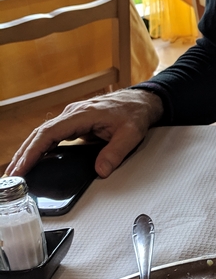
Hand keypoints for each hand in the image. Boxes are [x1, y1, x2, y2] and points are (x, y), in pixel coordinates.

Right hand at [7, 89, 164, 179]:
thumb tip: (101, 171)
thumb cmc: (134, 113)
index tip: (22, 167)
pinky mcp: (74, 124)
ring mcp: (71, 118)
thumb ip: (116, 153)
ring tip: (17, 172)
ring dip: (28, 152)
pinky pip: (51, 136)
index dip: (33, 151)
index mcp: (82, 114)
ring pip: (43, 135)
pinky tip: (32, 161)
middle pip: (40, 134)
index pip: (49, 133)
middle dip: (24, 155)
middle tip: (12, 176)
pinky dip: (39, 148)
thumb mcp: (131, 134)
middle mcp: (72, 114)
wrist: (140, 102)